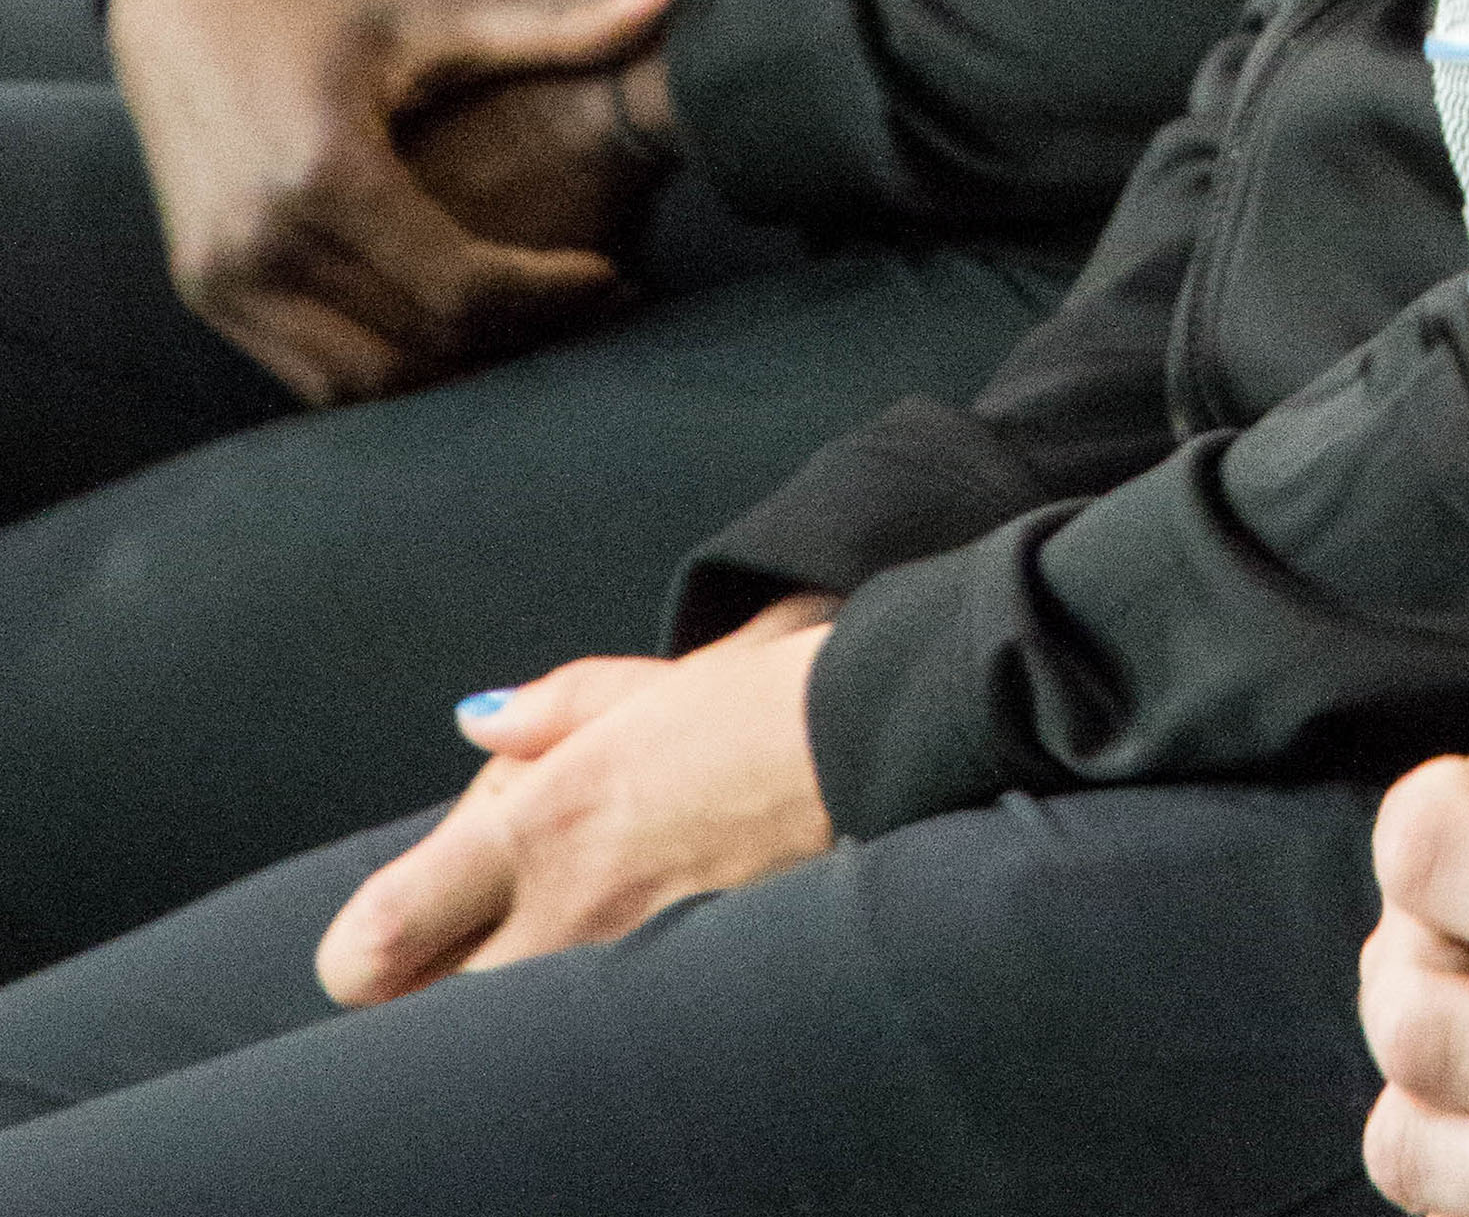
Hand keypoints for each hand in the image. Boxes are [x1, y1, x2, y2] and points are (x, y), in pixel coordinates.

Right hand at [108, 0, 676, 406]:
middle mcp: (261, 240)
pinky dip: (386, 366)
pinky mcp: (204, 291)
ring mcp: (221, 277)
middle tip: (589, 308)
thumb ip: (554, 25)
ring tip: (530, 324)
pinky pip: (308, 372)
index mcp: (323, 169)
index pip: (459, 285)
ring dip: (451, 372)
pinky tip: (453, 326)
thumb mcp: (435, 8)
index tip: (611, 271)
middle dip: (514, 341)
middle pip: (415, 349)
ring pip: (360, 383)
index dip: (549, 294)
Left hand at [315, 600, 836, 1003]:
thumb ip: (540, 713)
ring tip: (577, 909)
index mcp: (540, 825)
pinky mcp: (677, 990)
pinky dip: (584, 991)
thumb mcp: (636, 687)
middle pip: (425, 1011)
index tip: (390, 923)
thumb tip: (475, 721)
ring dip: (515, 971)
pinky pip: (587, 1016)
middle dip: (438, 966)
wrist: (871, 748)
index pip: (376, 944)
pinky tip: (633, 930)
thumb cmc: (759, 704)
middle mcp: (566, 914)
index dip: (361, 948)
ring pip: (507, 1017)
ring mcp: (623, 967)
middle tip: (487, 912)